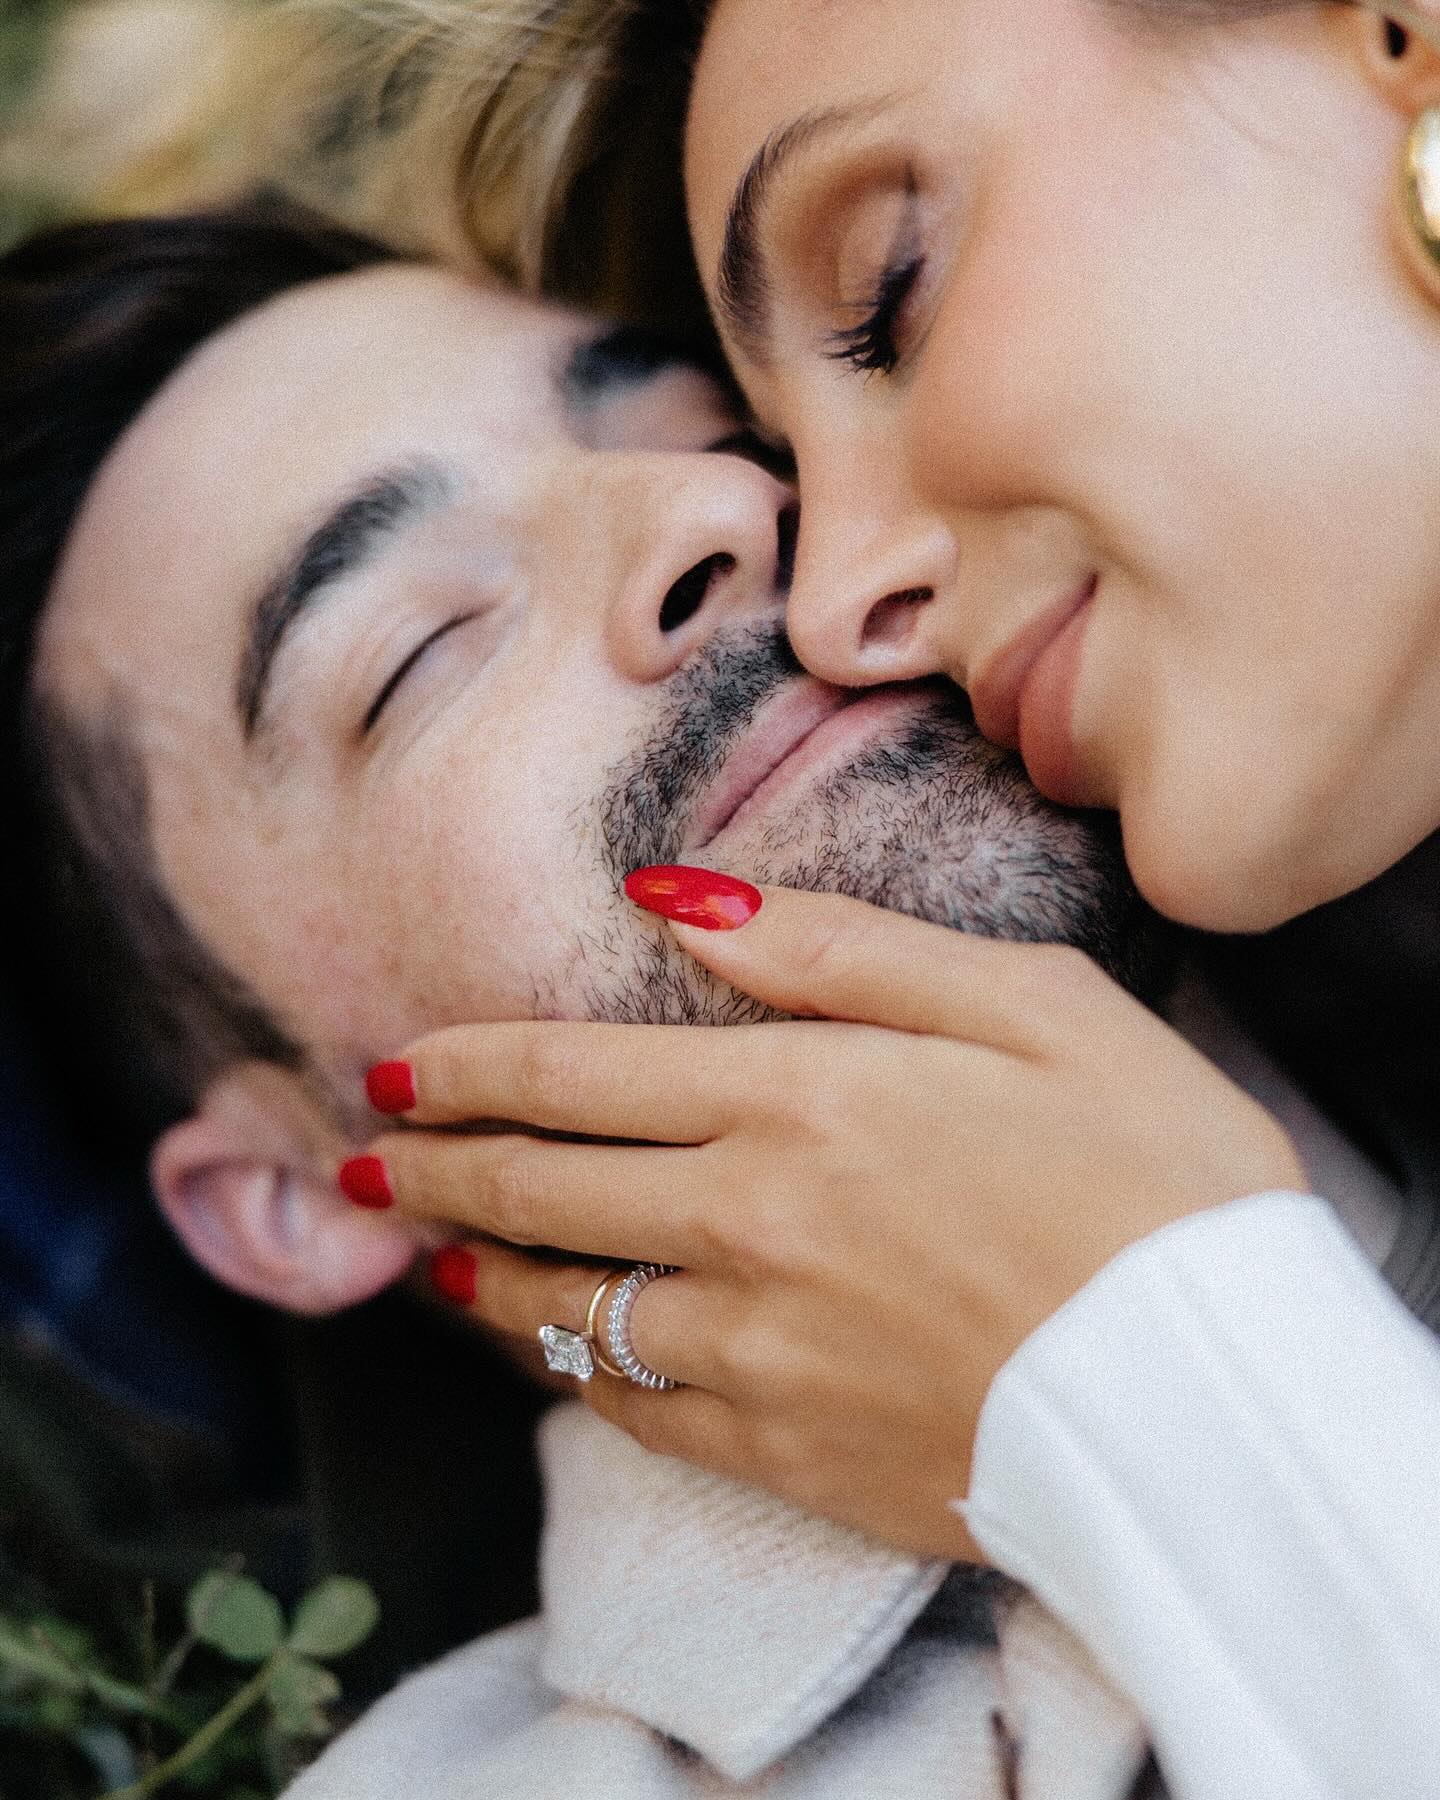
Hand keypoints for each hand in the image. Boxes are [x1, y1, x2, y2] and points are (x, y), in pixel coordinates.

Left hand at [344, 878, 1304, 1558]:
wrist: (1212, 1400)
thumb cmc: (1151, 1177)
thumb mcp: (1030, 1004)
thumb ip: (842, 949)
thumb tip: (684, 896)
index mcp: (801, 1094)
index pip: (575, 1070)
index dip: (468, 1068)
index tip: (394, 1069)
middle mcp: (748, 1219)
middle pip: (537, 1189)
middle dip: (429, 1170)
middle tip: (360, 1162)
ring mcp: (755, 1347)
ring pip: (563, 1307)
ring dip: (476, 1276)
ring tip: (424, 1259)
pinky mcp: (784, 1451)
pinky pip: (634, 1412)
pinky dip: (572, 1374)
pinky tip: (552, 1356)